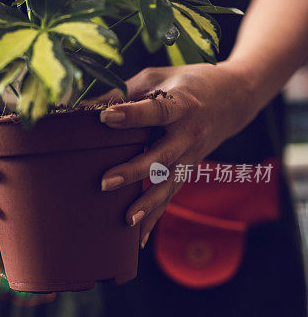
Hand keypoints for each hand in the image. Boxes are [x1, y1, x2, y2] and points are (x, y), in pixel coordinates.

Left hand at [98, 62, 253, 246]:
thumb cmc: (186, 83)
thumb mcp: (157, 78)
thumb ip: (123, 92)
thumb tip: (83, 106)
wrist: (233, 98)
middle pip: (163, 156)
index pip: (157, 111)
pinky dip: (154, 218)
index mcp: (182, 103)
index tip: (105, 117)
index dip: (132, 114)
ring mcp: (191, 157)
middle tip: (105, 183)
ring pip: (169, 184)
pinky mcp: (187, 171)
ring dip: (147, 204)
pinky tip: (137, 239)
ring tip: (125, 219)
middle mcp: (189, 134)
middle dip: (135, 171)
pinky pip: (170, 196)